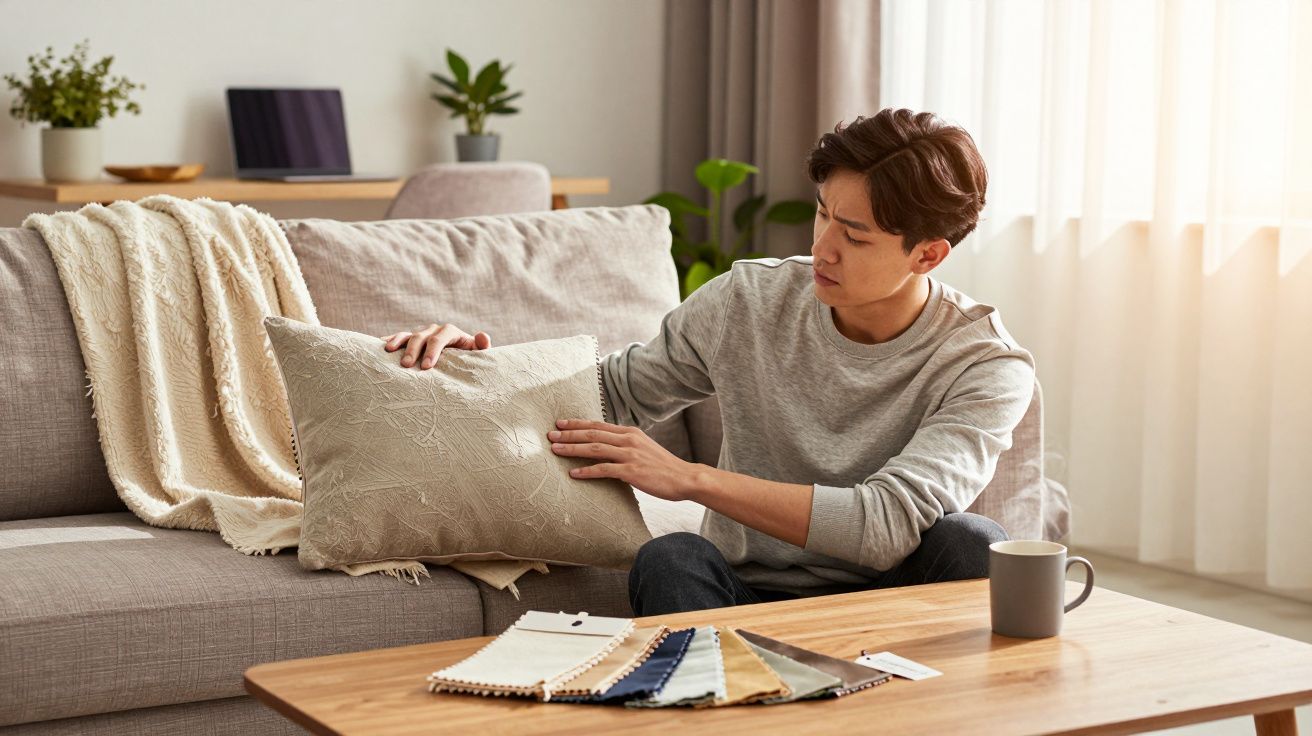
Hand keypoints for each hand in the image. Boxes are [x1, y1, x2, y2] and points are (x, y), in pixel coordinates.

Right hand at [381, 323, 490, 368]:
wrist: (460, 359)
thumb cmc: (470, 359)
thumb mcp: (478, 355)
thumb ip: (482, 347)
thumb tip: (483, 336)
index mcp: (451, 332)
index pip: (441, 337)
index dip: (433, 350)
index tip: (427, 367)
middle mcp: (434, 330)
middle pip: (421, 336)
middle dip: (413, 350)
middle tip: (406, 366)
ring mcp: (421, 334)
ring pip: (407, 334)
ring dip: (397, 342)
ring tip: (388, 352)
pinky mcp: (410, 340)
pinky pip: (398, 338)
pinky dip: (388, 340)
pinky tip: (378, 346)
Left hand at [547, 419, 701, 500]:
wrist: (684, 478)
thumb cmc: (663, 466)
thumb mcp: (643, 448)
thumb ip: (625, 445)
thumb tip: (606, 447)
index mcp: (630, 432)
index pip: (598, 424)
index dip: (577, 423)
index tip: (560, 423)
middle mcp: (628, 439)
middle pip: (592, 433)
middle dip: (569, 434)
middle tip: (550, 435)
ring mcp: (630, 454)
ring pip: (594, 448)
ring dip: (572, 449)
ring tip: (555, 450)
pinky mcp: (631, 471)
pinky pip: (604, 469)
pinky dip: (586, 471)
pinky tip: (573, 473)